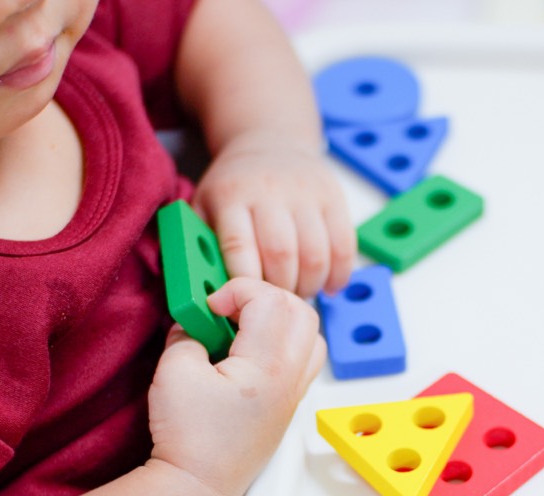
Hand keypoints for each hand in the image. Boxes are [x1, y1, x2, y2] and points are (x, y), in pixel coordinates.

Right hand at [146, 277, 325, 495]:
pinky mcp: (287, 406)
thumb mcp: (174, 372)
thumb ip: (186, 335)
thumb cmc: (189, 438)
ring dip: (281, 318)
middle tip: (231, 307)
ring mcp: (293, 393)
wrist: (198, 487)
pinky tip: (252, 351)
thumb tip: (193, 321)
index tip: (211, 305)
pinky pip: (304, 359)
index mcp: (267, 366)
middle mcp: (290, 378)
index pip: (270, 300)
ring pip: (311, 335)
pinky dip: (285, 343)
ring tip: (245, 326)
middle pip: (301, 310)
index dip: (237, 290)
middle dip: (264, 296)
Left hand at [191, 134, 354, 296]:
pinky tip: (328, 286)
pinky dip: (339, 274)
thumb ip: (200, 242)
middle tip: (275, 306)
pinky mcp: (334, 197)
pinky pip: (344, 245)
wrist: (270, 142)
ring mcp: (307, 193)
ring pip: (316, 254)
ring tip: (299, 296)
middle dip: (280, 291)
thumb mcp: (204, 204)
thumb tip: (199, 289)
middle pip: (282, 254)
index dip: (244, 283)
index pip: (239, 246)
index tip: (244, 307)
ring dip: (310, 286)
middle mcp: (271, 191)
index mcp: (232, 195)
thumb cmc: (233, 188)